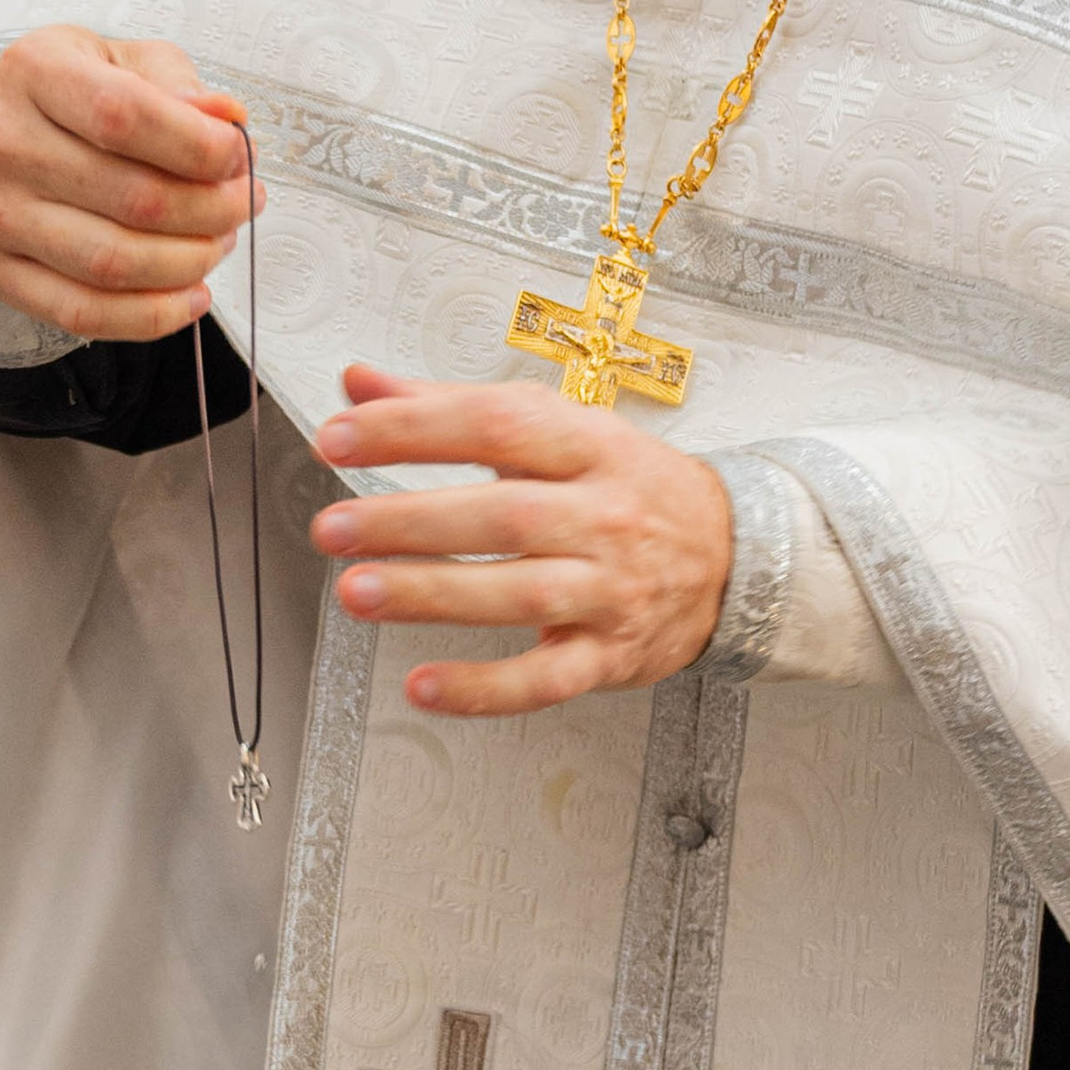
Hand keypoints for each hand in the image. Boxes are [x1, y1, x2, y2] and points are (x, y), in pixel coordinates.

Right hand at [0, 26, 258, 341]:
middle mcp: (2, 143)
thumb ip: (179, 86)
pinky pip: (85, 313)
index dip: (200, 148)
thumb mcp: (122, 60)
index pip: (126, 116)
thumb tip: (228, 121)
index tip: (239, 158)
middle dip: (212, 211)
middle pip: (133, 199)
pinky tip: (190, 294)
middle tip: (241, 203)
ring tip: (217, 242)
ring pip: (114, 264)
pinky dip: (153, 314)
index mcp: (35, 71)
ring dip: (190, 263)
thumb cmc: (66, 98)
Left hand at [311, 368, 733, 717]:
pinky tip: (423, 686)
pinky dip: (484, 687)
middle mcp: (603, 515)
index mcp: (588, 446)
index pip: (497, 425)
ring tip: (357, 593)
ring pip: (520, 593)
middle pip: (503, 515)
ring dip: (435, 595)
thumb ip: (450, 409)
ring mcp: (610, 590)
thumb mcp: (557, 432)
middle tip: (334, 528)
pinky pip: (545, 678)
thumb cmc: (628, 489)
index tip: (340, 434)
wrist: (736, 556)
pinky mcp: (610, 655)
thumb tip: (359, 381)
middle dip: (411, 521)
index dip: (415, 428)